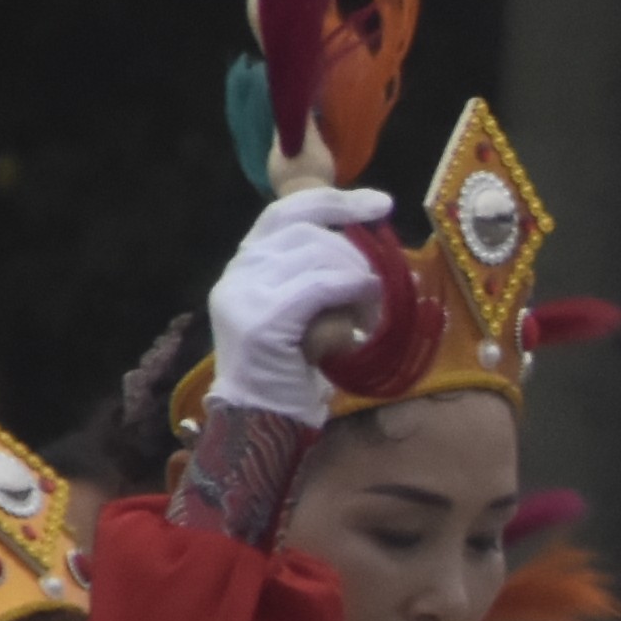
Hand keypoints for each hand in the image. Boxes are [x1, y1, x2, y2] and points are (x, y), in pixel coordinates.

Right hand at [205, 185, 396, 421]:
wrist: (263, 418)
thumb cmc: (294, 369)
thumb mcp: (307, 311)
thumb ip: (319, 276)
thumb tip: (371, 252)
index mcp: (247, 263)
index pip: (288, 212)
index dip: (336, 202)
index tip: (381, 205)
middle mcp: (238, 272)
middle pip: (309, 232)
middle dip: (355, 252)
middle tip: (381, 285)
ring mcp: (243, 294)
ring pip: (316, 255)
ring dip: (358, 276)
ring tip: (372, 308)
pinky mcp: (260, 321)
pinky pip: (317, 287)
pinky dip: (350, 289)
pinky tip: (368, 303)